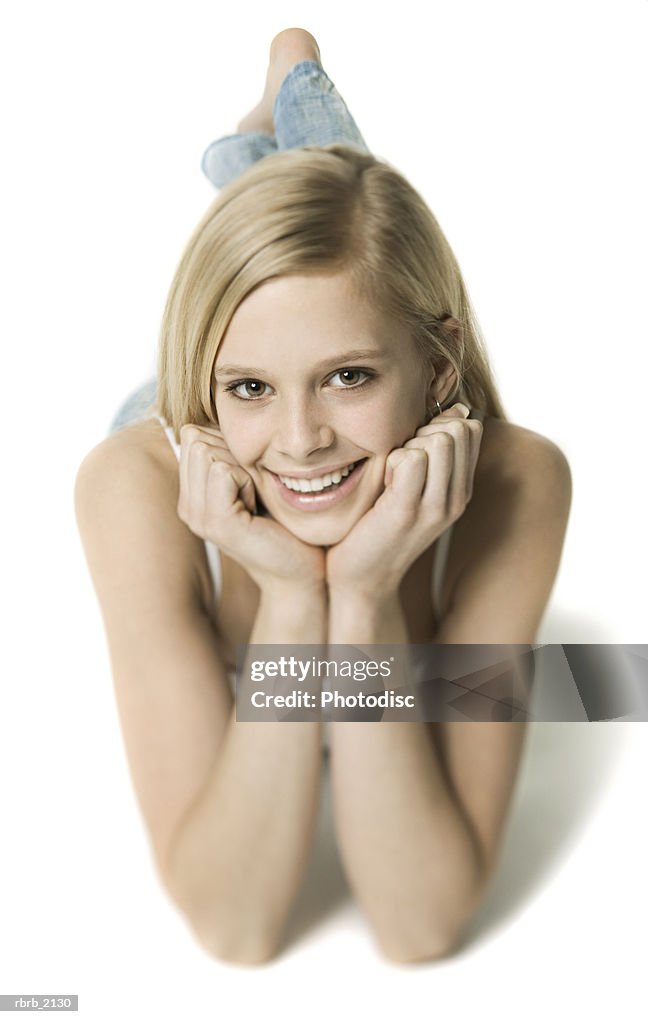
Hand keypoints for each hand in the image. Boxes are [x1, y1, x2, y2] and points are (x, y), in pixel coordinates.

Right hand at [176, 424, 325, 591]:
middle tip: (255, 490)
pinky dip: (248, 480)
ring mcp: (197, 516)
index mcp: (192, 494)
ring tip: (256, 499)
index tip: (250, 479)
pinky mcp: (216, 522)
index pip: (193, 433)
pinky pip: (224, 470)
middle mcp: (187, 505)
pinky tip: (257, 506)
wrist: (302, 570)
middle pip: (197, 438)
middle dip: (234, 453)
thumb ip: (233, 451)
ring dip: (243, 467)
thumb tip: (218, 412)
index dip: (229, 444)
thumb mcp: (254, 479)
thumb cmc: (286, 523)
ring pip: (208, 450)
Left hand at [326, 404, 482, 596]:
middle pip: (458, 429)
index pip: (470, 428)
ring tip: (391, 474)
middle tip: (399, 462)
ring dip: (407, 446)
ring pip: (438, 441)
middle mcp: (457, 499)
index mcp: (461, 490)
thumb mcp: (415, 487)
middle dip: (423, 432)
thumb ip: (434, 454)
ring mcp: (435, 507)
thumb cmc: (380, 525)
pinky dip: (391, 461)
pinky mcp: (406, 512)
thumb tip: (458, 409)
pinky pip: (409, 459)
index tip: (414, 452)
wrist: (363, 578)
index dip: (437, 426)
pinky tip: (383, 484)